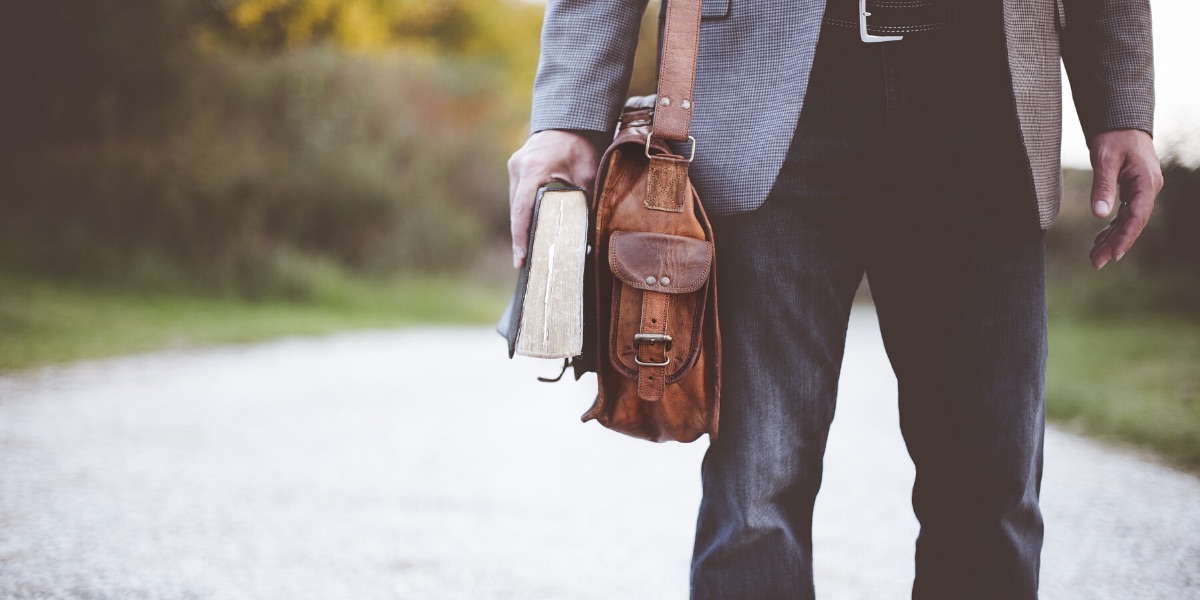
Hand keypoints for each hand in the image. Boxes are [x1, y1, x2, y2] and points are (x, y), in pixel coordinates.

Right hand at [507, 130, 603, 267]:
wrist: (570, 120)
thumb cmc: (580, 144)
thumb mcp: (587, 171)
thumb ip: (585, 197)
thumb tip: (589, 229)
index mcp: (533, 168)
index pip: (522, 208)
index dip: (520, 236)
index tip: (520, 258)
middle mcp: (518, 168)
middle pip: (516, 210)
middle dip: (520, 237)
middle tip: (526, 263)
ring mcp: (515, 167)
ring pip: (516, 204)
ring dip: (522, 225)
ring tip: (528, 253)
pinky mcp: (517, 169)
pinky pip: (518, 196)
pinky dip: (524, 213)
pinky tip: (531, 229)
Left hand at [1087, 129, 1162, 268]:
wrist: (1121, 124)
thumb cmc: (1114, 138)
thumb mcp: (1104, 159)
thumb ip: (1103, 186)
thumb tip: (1099, 214)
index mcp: (1147, 181)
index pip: (1137, 215)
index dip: (1126, 236)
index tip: (1114, 255)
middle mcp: (1148, 189)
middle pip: (1133, 223)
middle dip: (1116, 244)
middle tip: (1096, 263)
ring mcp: (1141, 192)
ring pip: (1127, 222)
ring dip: (1112, 240)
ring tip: (1094, 258)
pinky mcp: (1133, 192)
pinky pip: (1123, 215)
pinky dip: (1111, 229)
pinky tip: (1099, 242)